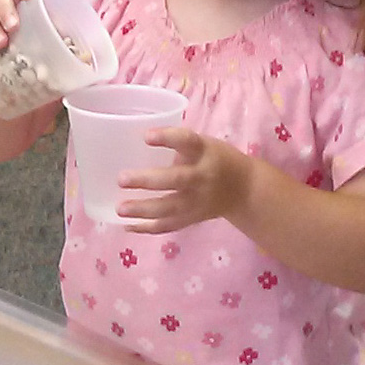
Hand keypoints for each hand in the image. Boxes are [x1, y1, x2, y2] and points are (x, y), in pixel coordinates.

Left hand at [117, 128, 255, 233]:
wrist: (244, 190)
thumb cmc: (215, 159)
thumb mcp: (203, 144)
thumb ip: (176, 145)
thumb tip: (131, 144)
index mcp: (205, 152)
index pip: (187, 142)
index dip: (167, 138)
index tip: (146, 136)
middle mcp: (202, 177)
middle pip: (175, 179)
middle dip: (147, 180)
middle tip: (121, 179)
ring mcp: (198, 201)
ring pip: (170, 207)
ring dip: (143, 210)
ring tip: (120, 208)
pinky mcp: (193, 218)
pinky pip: (169, 225)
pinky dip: (148, 228)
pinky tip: (127, 226)